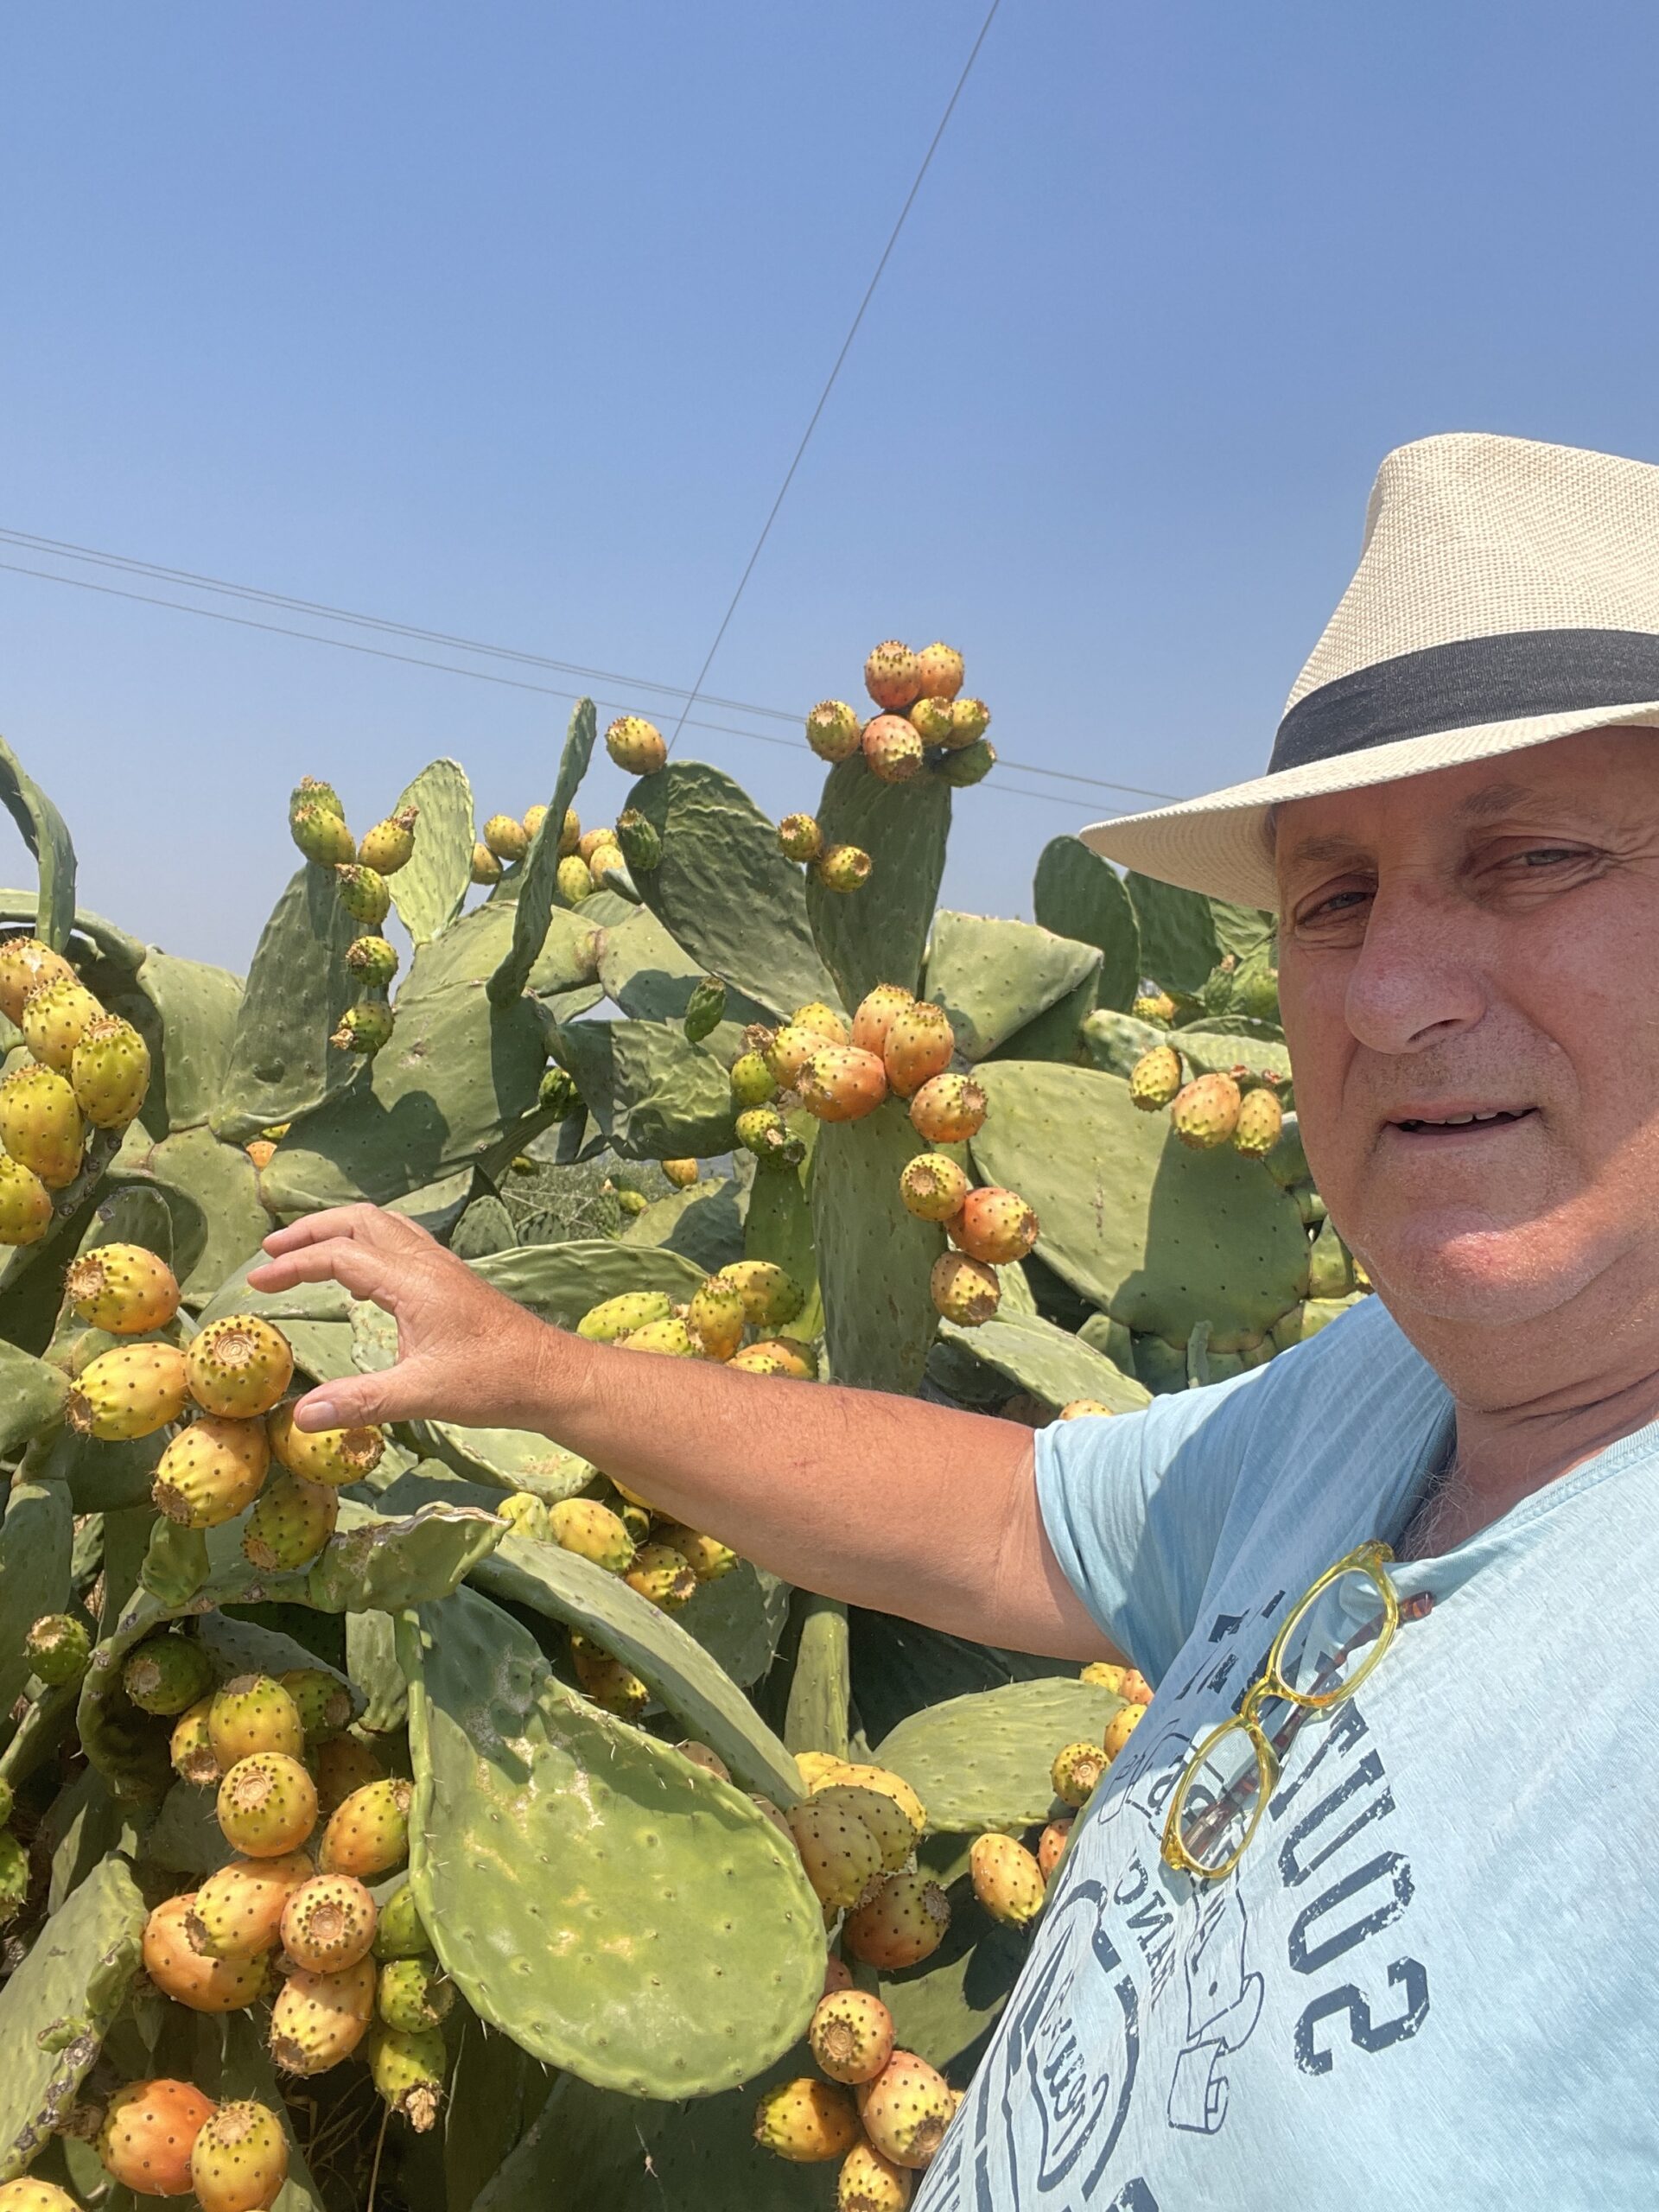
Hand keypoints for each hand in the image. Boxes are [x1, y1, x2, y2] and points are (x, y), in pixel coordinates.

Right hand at [248, 1205, 554, 1431]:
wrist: (549, 1375)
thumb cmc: (493, 1382)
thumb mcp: (422, 1394)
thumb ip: (361, 1402)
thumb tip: (302, 1417)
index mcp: (414, 1281)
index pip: (340, 1255)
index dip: (294, 1265)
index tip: (257, 1282)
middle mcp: (426, 1262)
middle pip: (360, 1221)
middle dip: (312, 1229)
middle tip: (272, 1251)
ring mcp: (442, 1267)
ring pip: (384, 1225)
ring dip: (340, 1229)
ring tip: (304, 1250)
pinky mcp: (452, 1280)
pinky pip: (401, 1241)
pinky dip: (367, 1241)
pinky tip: (359, 1270)